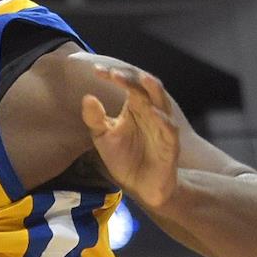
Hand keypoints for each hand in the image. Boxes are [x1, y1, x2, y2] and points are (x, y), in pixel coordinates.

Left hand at [81, 65, 179, 207]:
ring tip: (142, 79)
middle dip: (131, 79)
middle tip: (114, 73)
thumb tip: (87, 97)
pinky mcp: (170, 144)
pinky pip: (168, 129)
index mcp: (135, 107)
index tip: (96, 71)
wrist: (141, 186)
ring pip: (161, 103)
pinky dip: (162, 119)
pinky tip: (153, 112)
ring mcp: (162, 126)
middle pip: (145, 88)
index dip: (113, 76)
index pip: (127, 85)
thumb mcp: (103, 137)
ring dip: (153, 90)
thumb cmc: (124, 158)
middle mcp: (150, 112)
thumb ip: (95, 118)